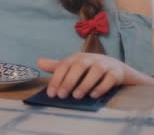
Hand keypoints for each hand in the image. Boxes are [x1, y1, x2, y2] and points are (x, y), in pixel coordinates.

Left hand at [37, 53, 152, 99]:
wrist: (116, 68)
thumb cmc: (89, 69)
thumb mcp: (73, 66)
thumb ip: (57, 67)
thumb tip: (38, 62)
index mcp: (77, 58)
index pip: (64, 65)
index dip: (56, 79)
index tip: (51, 93)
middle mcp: (90, 59)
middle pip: (79, 66)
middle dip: (69, 81)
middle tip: (62, 95)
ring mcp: (104, 65)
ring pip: (95, 71)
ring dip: (85, 84)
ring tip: (76, 96)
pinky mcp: (115, 73)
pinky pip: (109, 79)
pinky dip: (101, 87)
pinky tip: (93, 95)